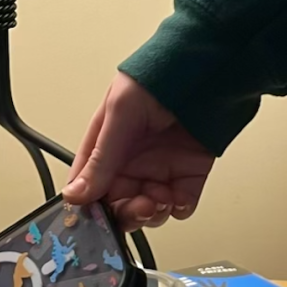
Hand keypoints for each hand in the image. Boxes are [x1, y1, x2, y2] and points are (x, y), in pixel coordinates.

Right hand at [63, 73, 214, 230]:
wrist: (210, 65)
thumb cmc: (160, 76)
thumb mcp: (121, 114)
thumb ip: (101, 158)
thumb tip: (76, 194)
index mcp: (106, 146)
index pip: (89, 187)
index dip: (91, 208)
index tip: (99, 220)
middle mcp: (131, 161)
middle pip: (119, 205)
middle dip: (127, 214)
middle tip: (138, 207)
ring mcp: (161, 169)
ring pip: (150, 211)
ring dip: (153, 214)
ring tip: (159, 199)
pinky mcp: (190, 173)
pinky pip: (182, 203)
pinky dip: (180, 207)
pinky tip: (178, 196)